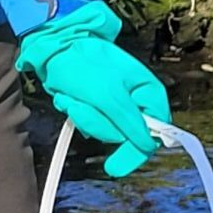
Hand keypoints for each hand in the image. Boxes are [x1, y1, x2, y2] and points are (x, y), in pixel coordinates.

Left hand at [18, 4, 169, 179]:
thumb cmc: (86, 64)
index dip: (138, 150)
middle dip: (100, 125)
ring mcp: (115, 105)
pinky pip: (89, 122)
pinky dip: (77, 112)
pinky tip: (70, 98)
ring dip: (85, 117)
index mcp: (148, 93)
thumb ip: (129, 121)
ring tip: (76, 98)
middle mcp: (136, 101)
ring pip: (104, 131)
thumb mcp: (109, 95)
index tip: (116, 165)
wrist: (56, 47)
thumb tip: (147, 145)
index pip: (156, 132)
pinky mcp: (97, 106)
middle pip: (126, 136)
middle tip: (85, 107)